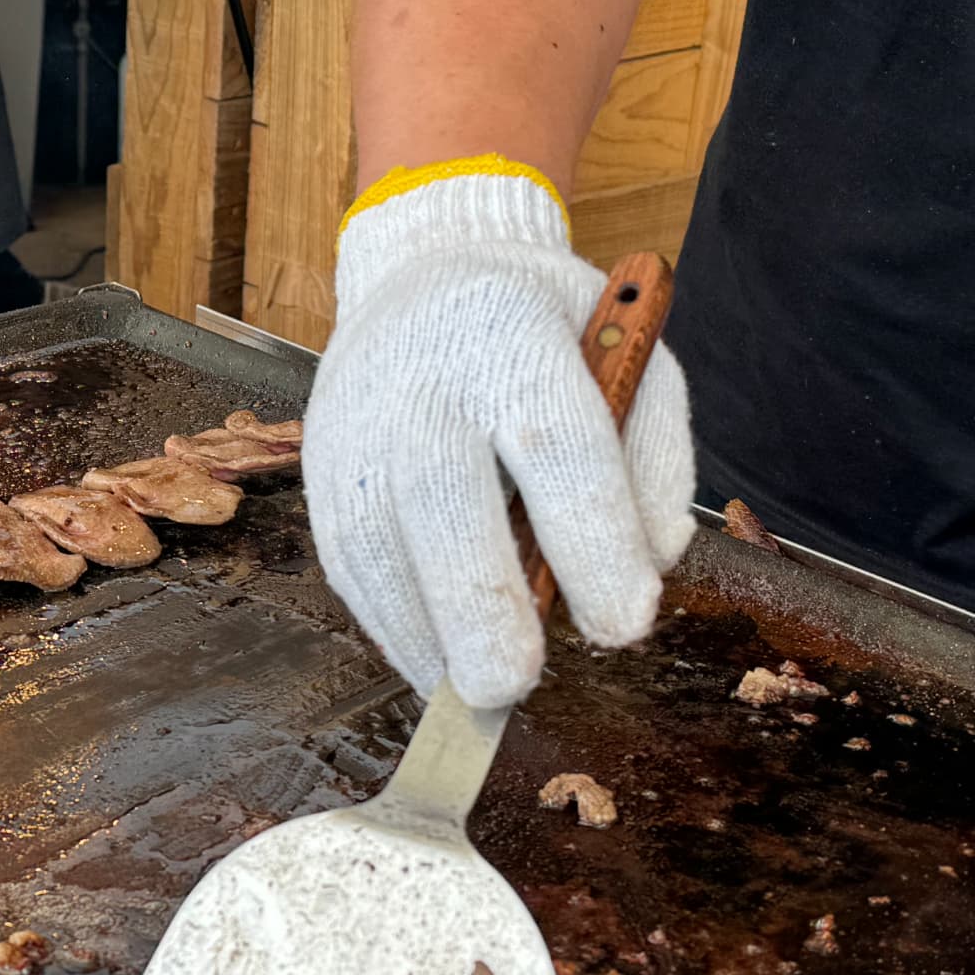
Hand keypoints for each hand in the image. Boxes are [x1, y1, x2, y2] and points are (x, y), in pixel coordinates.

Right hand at [304, 171, 695, 708]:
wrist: (429, 275)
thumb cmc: (546, 334)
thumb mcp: (629, 356)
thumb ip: (654, 455)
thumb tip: (651, 560)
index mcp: (518, 337)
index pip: (558, 443)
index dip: (591, 539)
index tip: (625, 624)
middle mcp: (425, 376)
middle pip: (441, 493)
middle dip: (477, 600)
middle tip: (512, 684)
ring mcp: (357, 422)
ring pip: (373, 537)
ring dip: (422, 630)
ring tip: (471, 698)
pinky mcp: (320, 467)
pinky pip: (345, 560)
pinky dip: (389, 625)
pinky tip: (433, 664)